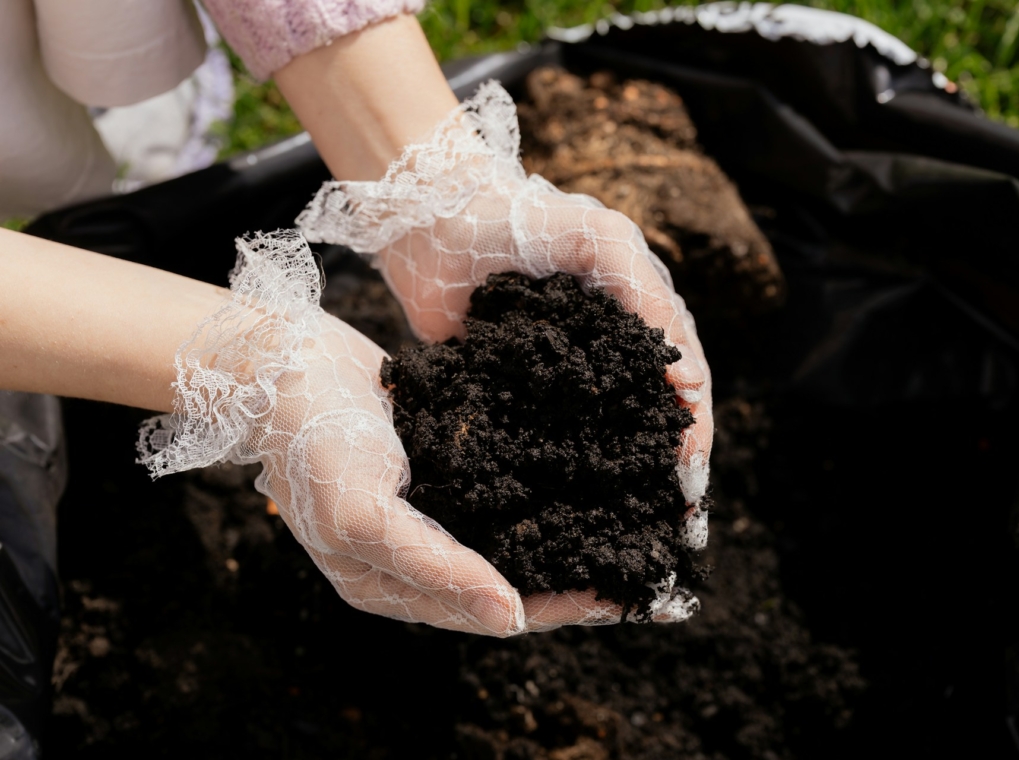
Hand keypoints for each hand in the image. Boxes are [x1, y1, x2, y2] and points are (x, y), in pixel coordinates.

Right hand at [139, 231, 692, 633]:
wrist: (281, 361)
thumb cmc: (311, 438)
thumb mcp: (363, 514)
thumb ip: (435, 568)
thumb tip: (508, 619)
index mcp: (388, 584)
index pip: (487, 612)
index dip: (554, 610)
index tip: (614, 597)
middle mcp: (414, 556)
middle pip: (506, 582)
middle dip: (569, 577)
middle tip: (636, 564)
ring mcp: (426, 512)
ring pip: (508, 538)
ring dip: (561, 535)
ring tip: (622, 526)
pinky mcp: (438, 469)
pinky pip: (497, 492)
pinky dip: (540, 491)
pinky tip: (582, 477)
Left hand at [297, 81, 712, 555]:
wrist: (438, 217)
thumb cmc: (529, 219)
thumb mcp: (604, 243)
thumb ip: (648, 301)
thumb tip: (690, 385)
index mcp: (639, 326)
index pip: (683, 389)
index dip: (694, 438)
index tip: (693, 488)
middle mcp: (607, 360)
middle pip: (649, 426)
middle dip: (666, 478)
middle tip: (677, 532)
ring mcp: (561, 383)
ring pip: (602, 443)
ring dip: (621, 487)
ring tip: (635, 536)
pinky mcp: (512, 396)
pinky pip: (542, 443)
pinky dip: (560, 477)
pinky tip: (567, 516)